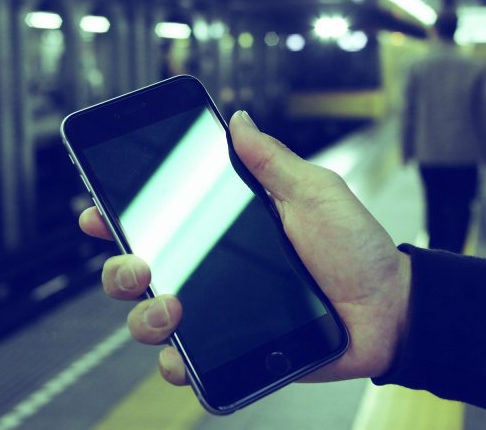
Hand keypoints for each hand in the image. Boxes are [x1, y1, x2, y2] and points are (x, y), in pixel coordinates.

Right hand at [79, 111, 411, 385]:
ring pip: (148, 320)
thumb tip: (237, 122)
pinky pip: (183, 364)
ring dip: (143, 316)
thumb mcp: (314, 193)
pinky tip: (182, 353)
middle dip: (119, 270)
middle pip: (136, 273)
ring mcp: (215, 314)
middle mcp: (209, 271)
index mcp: (222, 229)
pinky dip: (173, 363)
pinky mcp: (229, 353)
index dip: (119, 215)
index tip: (99, 209)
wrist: (386, 309)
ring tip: (173, 306)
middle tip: (139, 264)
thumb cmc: (354, 249)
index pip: (158, 221)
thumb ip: (271, 161)